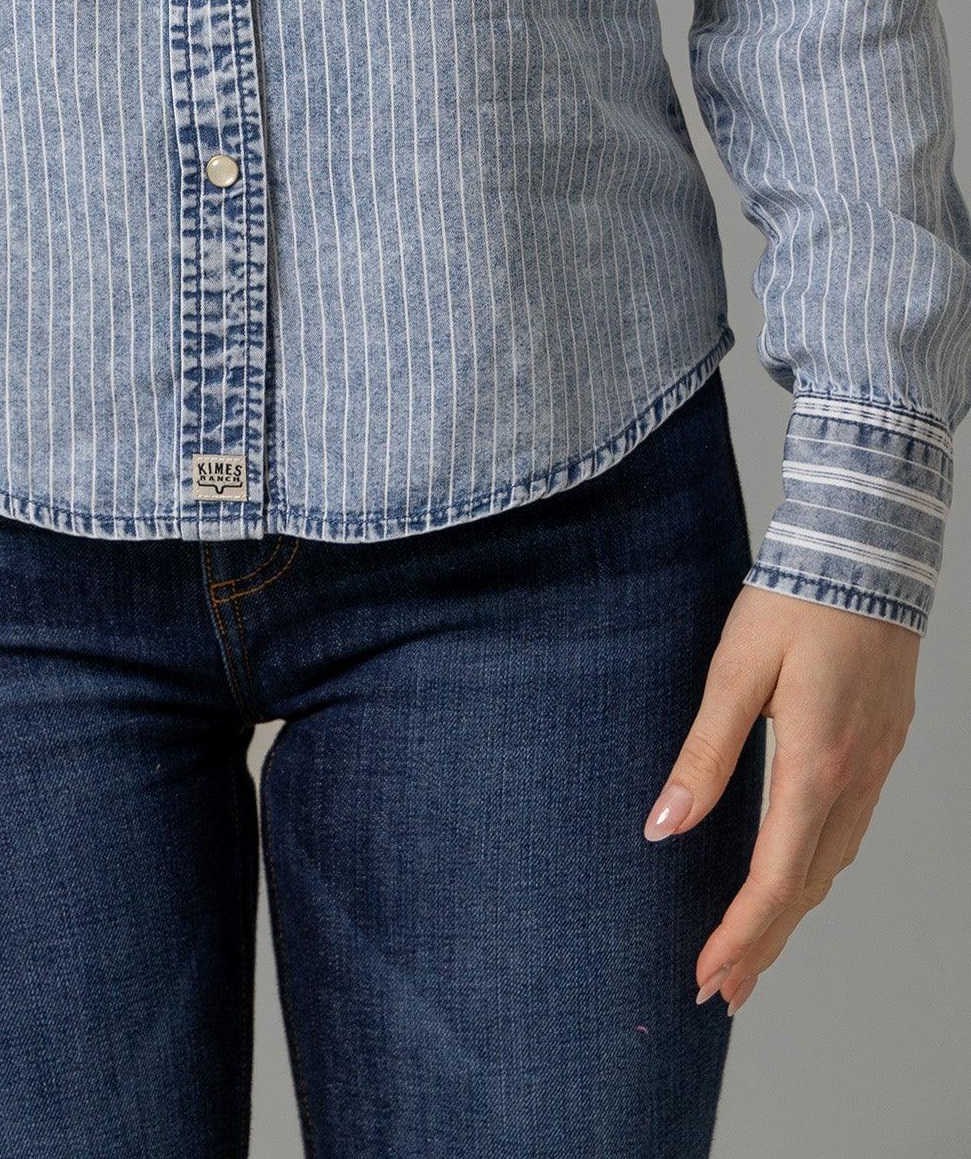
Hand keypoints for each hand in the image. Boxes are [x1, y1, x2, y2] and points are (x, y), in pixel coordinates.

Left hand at [643, 586, 917, 1014]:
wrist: (866, 552)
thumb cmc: (795, 602)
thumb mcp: (736, 671)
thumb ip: (704, 753)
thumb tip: (663, 826)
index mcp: (816, 767)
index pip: (776, 879)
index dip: (740, 935)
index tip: (705, 976)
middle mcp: (854, 779)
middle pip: (808, 887)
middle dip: (763, 945)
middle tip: (722, 991)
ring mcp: (874, 766)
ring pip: (833, 864)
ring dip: (791, 913)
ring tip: (752, 949)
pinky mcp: (880, 747)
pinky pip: (848, 831)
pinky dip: (817, 870)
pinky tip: (796, 875)